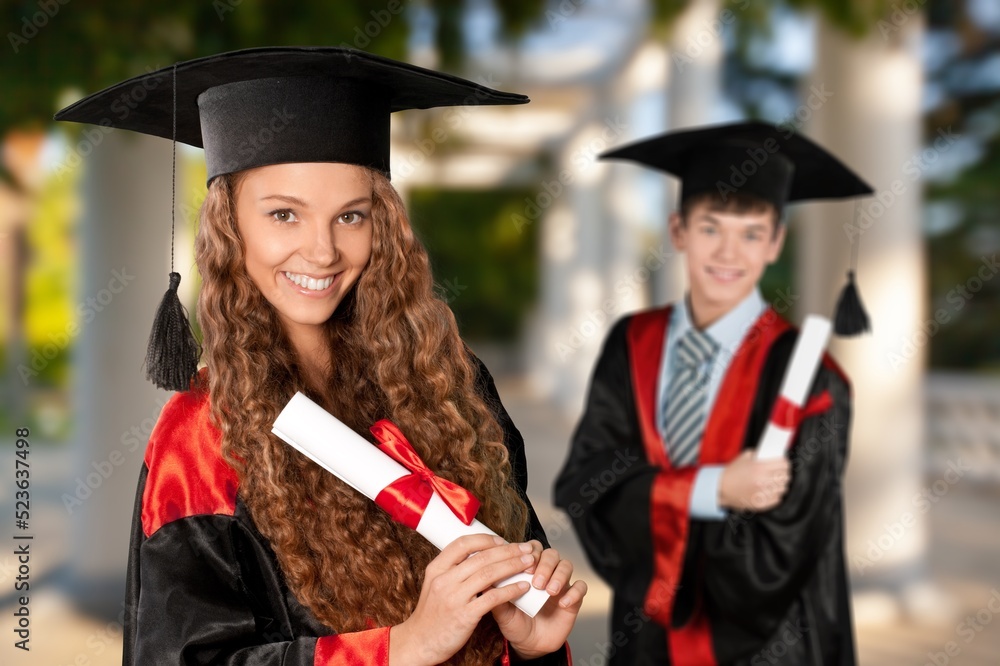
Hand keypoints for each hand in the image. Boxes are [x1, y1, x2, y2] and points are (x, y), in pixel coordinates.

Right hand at [389, 534, 536, 665]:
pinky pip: (493, 598)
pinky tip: (523, 587)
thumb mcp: (435, 585)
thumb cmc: (432, 614)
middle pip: (481, 557)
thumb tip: (480, 555)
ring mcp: (454, 598)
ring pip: (489, 574)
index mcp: (436, 568)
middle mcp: (444, 580)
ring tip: (529, 564)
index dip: (486, 539)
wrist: (419, 643)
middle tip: (526, 549)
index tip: (503, 541)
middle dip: (508, 551)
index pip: (463, 543)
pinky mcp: (465, 616)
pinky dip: (511, 590)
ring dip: (513, 566)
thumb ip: (453, 570)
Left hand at [491, 543, 587, 659]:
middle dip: (545, 564)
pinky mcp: (573, 598)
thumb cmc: (514, 623)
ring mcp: (560, 584)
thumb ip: (495, 595)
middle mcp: (546, 572)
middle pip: (551, 553)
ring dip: (559, 575)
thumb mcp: (502, 611)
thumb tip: (484, 579)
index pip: (532, 548)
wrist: (529, 645)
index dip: (529, 553)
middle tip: (536, 581)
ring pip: (566, 565)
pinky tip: (563, 602)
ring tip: (549, 591)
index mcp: (528, 569)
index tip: (523, 566)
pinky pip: (581, 587)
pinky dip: (574, 592)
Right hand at [719, 450, 790, 511]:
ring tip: (775, 482)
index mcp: (760, 468)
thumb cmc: (732, 473)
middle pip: (785, 477)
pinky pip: (778, 499)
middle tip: (780, 472)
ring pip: (783, 488)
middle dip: (784, 474)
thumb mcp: (744, 457)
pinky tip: (770, 491)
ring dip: (780, 485)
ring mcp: (762, 493)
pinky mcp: (761, 504)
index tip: (784, 464)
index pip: (784, 465)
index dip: (786, 463)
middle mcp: (763, 481)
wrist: (722, 488)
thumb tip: (771, 455)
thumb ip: (758, 454)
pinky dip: (776, 495)